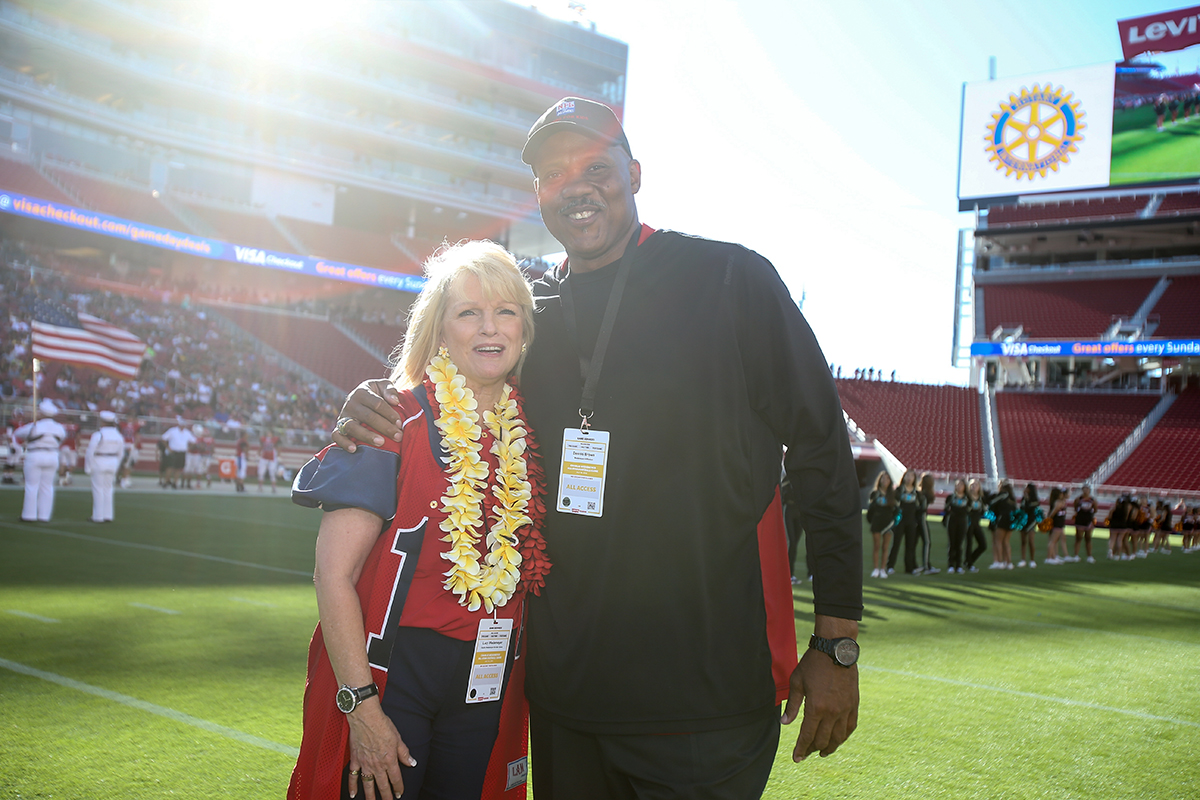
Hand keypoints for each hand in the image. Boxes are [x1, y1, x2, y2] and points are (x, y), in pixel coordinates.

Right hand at [331, 380, 403, 452]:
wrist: (361, 400)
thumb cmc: (376, 394)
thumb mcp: (383, 386)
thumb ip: (390, 390)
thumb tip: (394, 401)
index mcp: (362, 392)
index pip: (378, 404)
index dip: (390, 414)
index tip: (400, 423)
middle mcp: (350, 404)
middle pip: (368, 417)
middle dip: (385, 427)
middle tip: (398, 436)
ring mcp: (343, 417)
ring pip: (353, 427)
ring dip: (367, 436)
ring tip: (381, 442)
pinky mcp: (338, 428)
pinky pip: (337, 436)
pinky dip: (344, 443)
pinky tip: (354, 449)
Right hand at [345, 701, 415, 799]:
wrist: (366, 718)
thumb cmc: (382, 725)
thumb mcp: (398, 739)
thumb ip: (404, 753)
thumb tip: (412, 763)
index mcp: (390, 760)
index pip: (396, 779)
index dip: (398, 788)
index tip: (399, 793)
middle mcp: (377, 765)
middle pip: (382, 785)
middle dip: (386, 796)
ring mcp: (365, 764)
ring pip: (368, 784)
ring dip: (370, 796)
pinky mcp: (355, 760)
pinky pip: (353, 776)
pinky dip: (352, 786)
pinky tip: (354, 794)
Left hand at [781, 647, 858, 761]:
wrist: (835, 650)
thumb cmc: (812, 664)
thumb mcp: (796, 682)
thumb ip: (792, 705)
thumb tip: (785, 723)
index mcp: (816, 708)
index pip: (807, 736)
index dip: (801, 749)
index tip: (796, 758)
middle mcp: (832, 712)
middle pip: (822, 740)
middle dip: (812, 749)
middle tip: (806, 753)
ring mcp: (845, 709)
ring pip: (838, 737)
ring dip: (829, 747)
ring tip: (822, 752)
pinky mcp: (854, 704)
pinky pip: (850, 726)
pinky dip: (844, 736)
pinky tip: (838, 739)